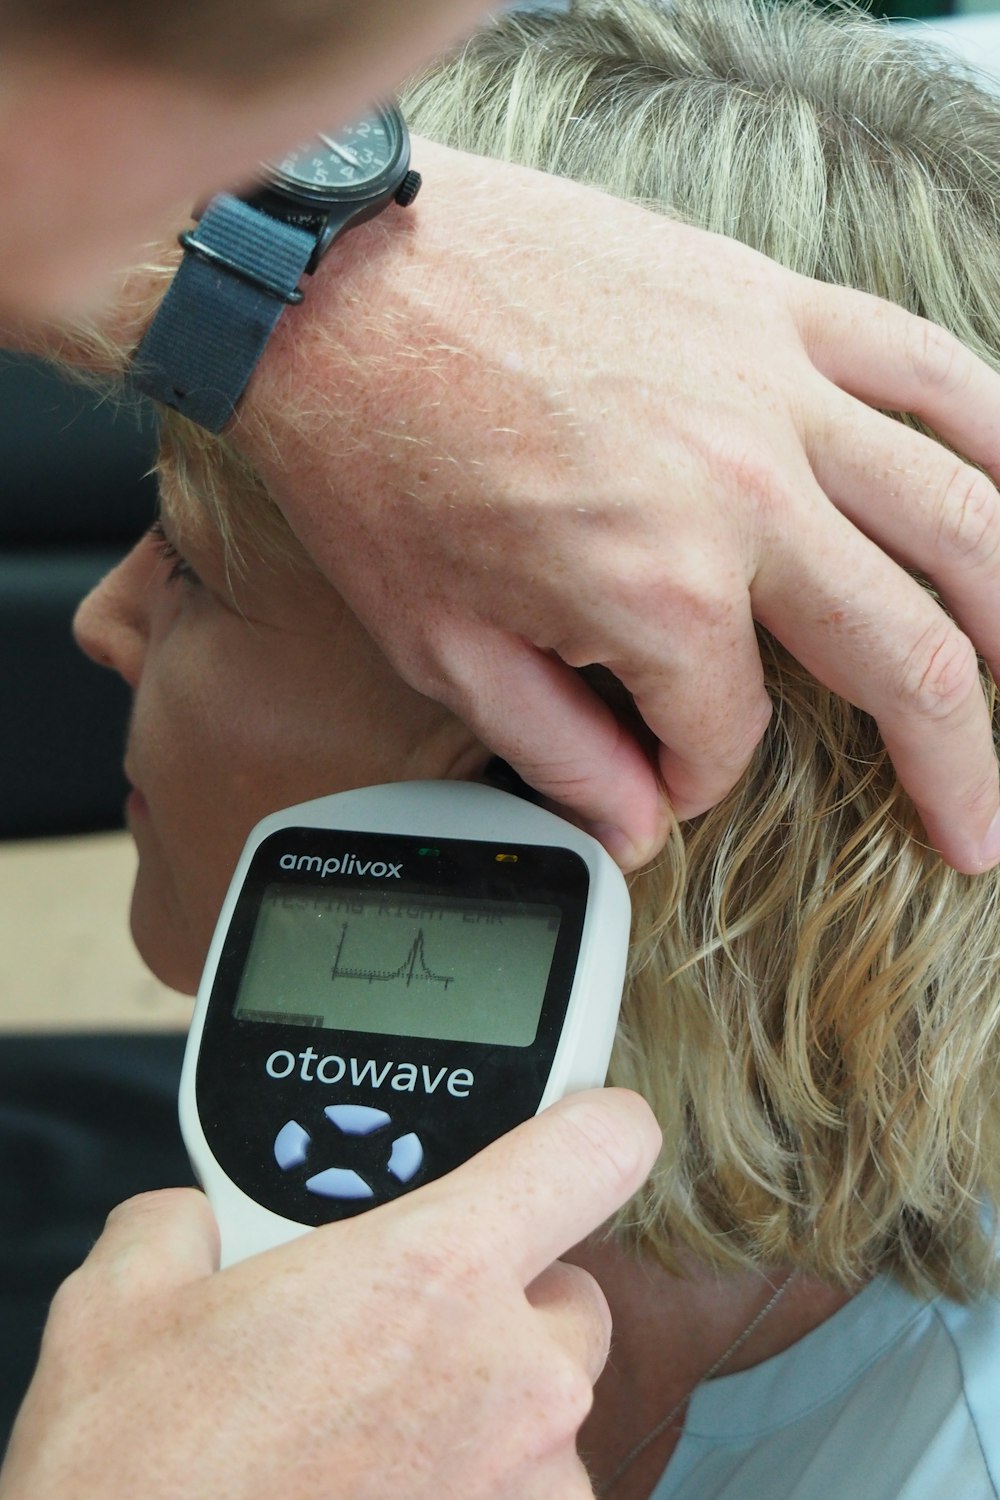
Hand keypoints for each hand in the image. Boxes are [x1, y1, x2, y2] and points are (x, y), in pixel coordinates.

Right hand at [0, 1089, 658, 1499]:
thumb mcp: (120, 1312)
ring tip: (370, 1442)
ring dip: (486, 1413)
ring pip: (548, 1410)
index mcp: (434, 1273)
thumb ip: (184, 1225)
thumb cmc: (139, 1490)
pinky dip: (475, 1493)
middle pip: (567, 1293)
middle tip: (393, 1338)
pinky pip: (528, 1497)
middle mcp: (514, 1380)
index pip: (596, 1148)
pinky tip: (380, 1496)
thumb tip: (190, 1225)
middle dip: (497, 1304)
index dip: (591, 1126)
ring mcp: (532, 1489)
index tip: (581, 1130)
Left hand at [240, 138, 999, 873]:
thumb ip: (559, 751)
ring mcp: (775, 387)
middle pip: (908, 658)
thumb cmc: (374, 457)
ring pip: (963, 514)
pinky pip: (931, 366)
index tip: (670, 774)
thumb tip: (638, 828)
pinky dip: (997, 431)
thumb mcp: (440, 645)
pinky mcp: (773, 305)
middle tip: (978, 832)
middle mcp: (747, 494)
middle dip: (952, 766)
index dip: (701, 778)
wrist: (336, 283)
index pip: (728, 735)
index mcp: (659, 593)